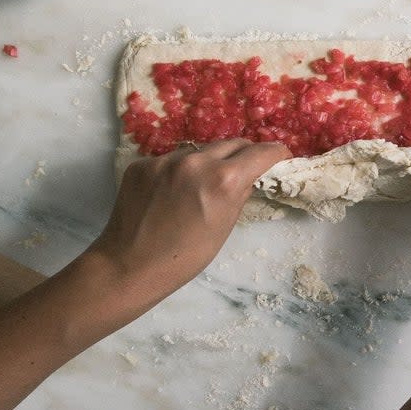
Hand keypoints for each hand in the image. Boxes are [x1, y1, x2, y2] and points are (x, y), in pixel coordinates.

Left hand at [91, 139, 290, 305]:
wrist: (129, 266)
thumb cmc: (185, 256)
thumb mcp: (225, 227)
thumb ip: (240, 194)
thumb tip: (249, 176)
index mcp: (223, 180)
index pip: (261, 152)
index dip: (276, 154)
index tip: (281, 157)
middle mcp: (196, 161)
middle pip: (232, 143)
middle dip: (244, 154)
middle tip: (245, 169)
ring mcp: (166, 159)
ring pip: (200, 150)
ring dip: (209, 162)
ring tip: (201, 187)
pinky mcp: (143, 163)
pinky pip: (172, 159)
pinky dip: (180, 171)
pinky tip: (172, 193)